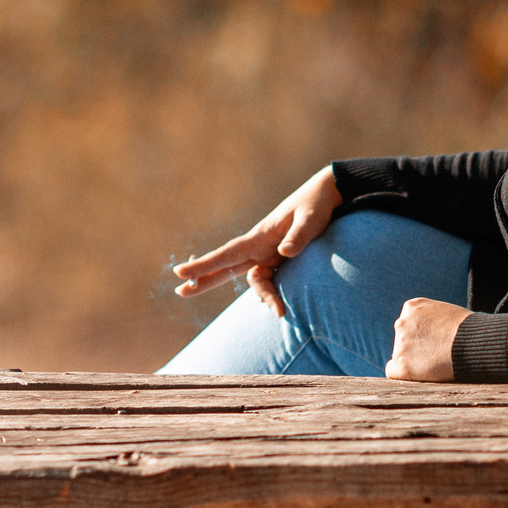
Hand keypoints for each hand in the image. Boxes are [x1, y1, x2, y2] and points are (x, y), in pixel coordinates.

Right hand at [172, 167, 340, 318]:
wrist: (327, 196)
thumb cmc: (316, 205)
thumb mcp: (311, 220)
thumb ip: (299, 236)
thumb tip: (284, 252)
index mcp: (260, 236)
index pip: (226, 253)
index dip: (204, 265)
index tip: (179, 272)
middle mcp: (259, 246)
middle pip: (226, 266)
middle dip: (204, 279)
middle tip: (180, 292)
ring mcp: (268, 253)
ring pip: (251, 278)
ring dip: (262, 296)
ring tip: (281, 312)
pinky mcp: (279, 259)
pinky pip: (268, 279)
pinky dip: (270, 292)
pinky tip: (278, 304)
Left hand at [385, 297, 467, 380]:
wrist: (474, 344)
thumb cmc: (470, 331)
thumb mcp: (446, 313)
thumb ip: (431, 321)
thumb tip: (428, 335)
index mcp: (411, 307)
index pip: (407, 325)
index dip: (420, 337)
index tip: (433, 343)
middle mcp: (401, 323)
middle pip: (402, 340)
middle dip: (416, 348)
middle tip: (436, 355)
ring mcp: (400, 344)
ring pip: (400, 356)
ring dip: (414, 361)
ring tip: (437, 362)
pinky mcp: (403, 365)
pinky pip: (393, 372)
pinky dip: (403, 375)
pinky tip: (417, 375)